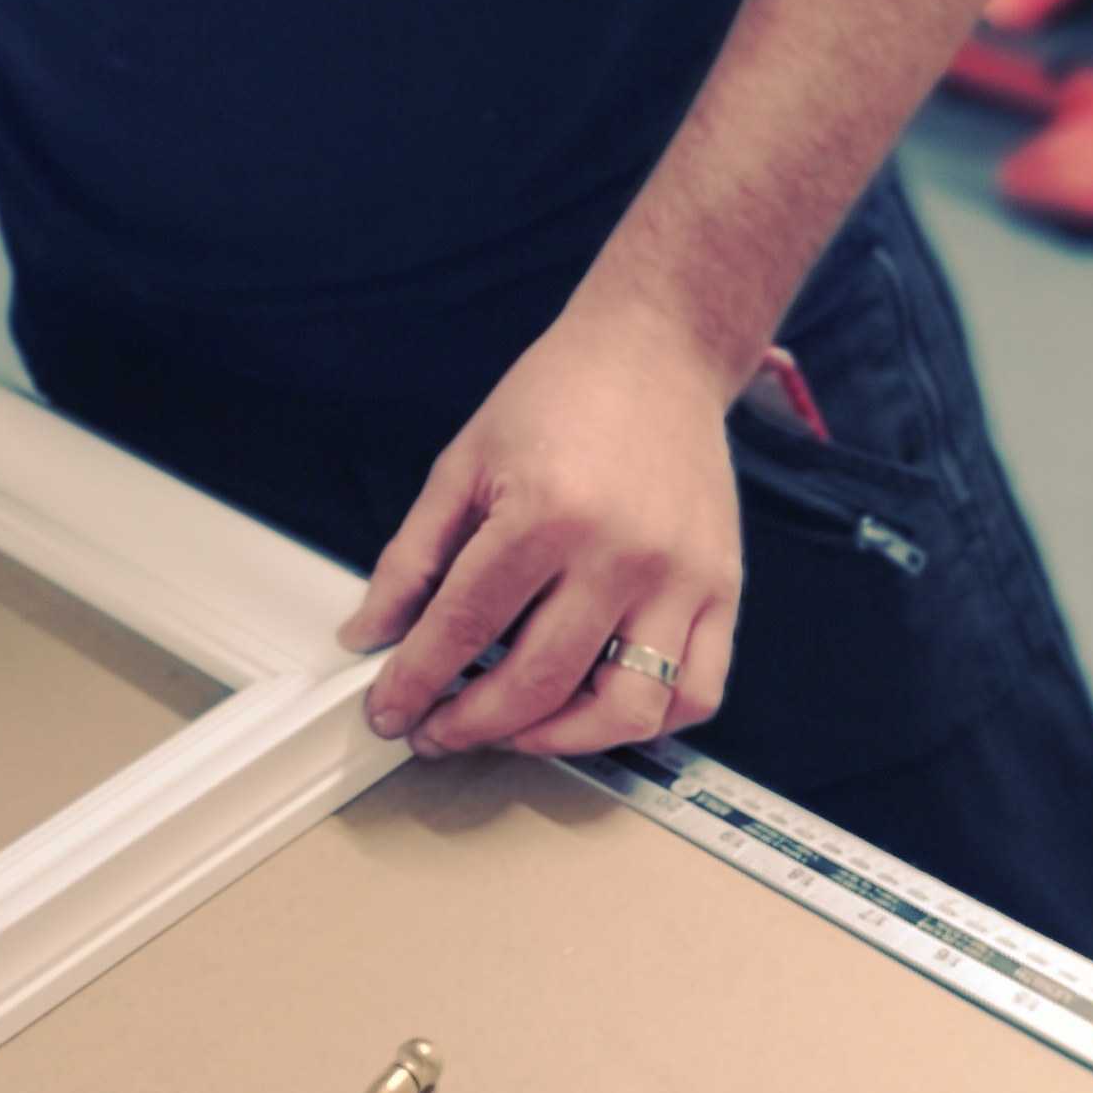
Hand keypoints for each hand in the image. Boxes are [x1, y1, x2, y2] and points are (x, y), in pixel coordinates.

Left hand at [335, 310, 744, 757]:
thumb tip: (369, 633)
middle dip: (470, 724)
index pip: (465, 628)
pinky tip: (594, 709)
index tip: (388, 710)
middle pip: (538, 682)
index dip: (415, 682)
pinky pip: (695, 692)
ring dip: (557, 740)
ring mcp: (681, 579)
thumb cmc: (556, 399)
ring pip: (626, 709)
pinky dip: (645, 721)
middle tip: (434, 731)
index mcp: (544, 515)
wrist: (654, 352)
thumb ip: (411, 557)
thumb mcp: (462, 465)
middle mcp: (619, 555)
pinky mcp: (724, 589)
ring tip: (511, 730)